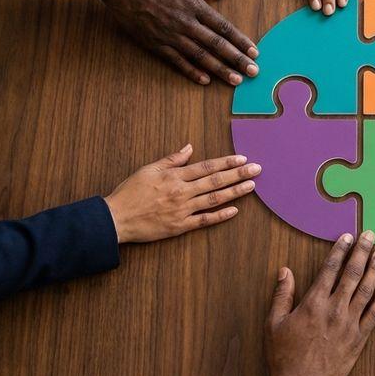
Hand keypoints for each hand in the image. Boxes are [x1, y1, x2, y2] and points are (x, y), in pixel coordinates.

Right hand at [97, 0, 258, 85]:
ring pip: (200, 56)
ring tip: (235, 80)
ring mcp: (170, 35)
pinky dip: (191, 71)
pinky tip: (205, 80)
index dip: (240, 40)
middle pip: (216, 45)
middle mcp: (185, 22)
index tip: (254, 52)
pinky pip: (177, 61)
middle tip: (253, 72)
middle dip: (237, 59)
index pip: (223, 27)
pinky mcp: (155, 44)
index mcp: (194, 4)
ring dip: (219, 69)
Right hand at [104, 144, 259, 242]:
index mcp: (175, 176)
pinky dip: (221, 216)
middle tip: (257, 169)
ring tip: (251, 186)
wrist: (117, 218)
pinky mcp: (180, 226)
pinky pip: (204, 221)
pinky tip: (235, 210)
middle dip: (238, 174)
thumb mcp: (149, 169)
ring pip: (214, 199)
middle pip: (216, 181)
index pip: (207, 167)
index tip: (242, 158)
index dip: (226, 162)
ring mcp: (183, 210)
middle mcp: (182, 192)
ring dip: (235, 192)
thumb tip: (189, 148)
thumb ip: (171, 159)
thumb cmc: (130, 192)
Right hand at [265, 231, 374, 375]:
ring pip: (366, 291)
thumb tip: (285, 271)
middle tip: (370, 236)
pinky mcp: (359, 339)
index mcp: (313, 303)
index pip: (330, 268)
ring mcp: (349, 324)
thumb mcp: (274, 323)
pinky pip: (374, 315)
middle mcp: (334, 309)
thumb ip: (282, 295)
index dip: (340, 250)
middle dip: (362, 252)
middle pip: (352, 274)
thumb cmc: (284, 356)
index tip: (347, 236)